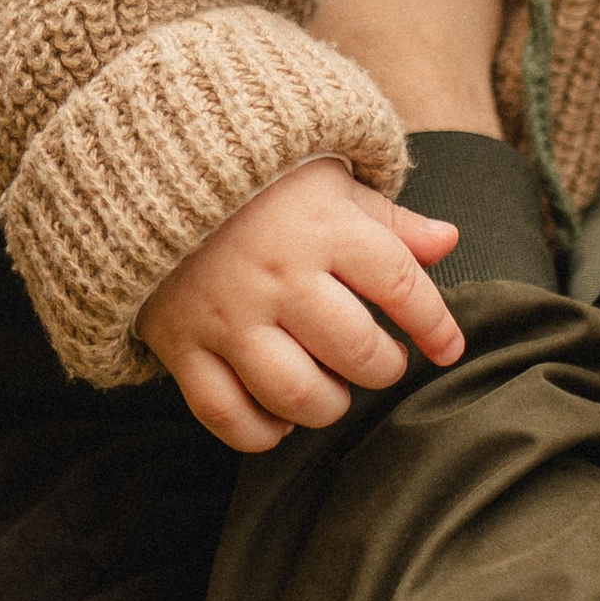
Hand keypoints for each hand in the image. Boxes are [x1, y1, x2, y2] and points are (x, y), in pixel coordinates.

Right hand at [139, 152, 462, 450]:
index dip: (435, 326)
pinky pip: (225, 415)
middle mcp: (276, 274)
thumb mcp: (328, 182)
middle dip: (382, 367)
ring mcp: (226, 314)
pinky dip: (260, 431)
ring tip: (332, 387)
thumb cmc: (259, 182)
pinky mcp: (181, 343)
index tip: (447, 348)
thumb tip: (449, 243)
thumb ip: (390, 218)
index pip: (402, 286)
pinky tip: (278, 417)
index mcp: (322, 226)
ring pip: (297, 394)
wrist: (150, 169)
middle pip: (357, 352)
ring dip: (329, 404)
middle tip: (378, 359)